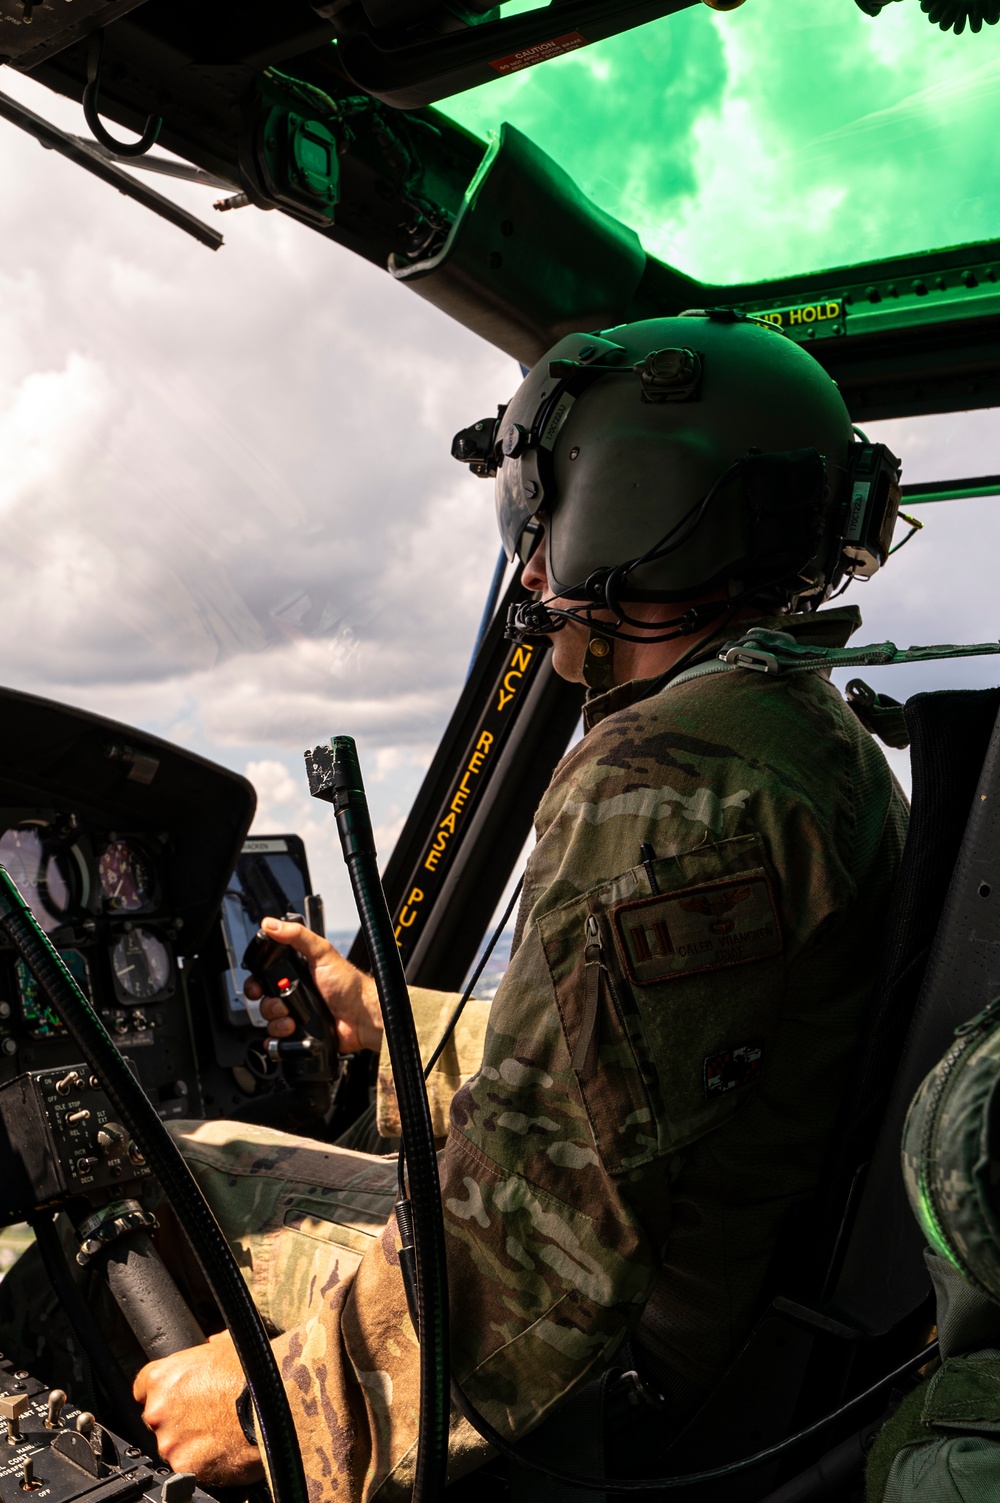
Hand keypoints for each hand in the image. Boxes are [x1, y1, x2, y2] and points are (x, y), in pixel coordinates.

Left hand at [133, 1331, 263, 1484]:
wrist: (274, 1401)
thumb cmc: (252, 1370)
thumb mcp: (226, 1344)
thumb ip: (207, 1350)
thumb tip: (210, 1345)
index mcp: (162, 1376)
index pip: (143, 1388)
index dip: (163, 1392)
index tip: (177, 1397)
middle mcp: (158, 1409)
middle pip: (158, 1419)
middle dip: (177, 1420)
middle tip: (206, 1416)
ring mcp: (169, 1441)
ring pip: (173, 1445)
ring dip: (190, 1443)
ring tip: (220, 1433)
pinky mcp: (185, 1467)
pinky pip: (189, 1467)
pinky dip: (203, 1462)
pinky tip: (223, 1449)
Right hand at [248, 917, 382, 1053]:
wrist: (362, 1017)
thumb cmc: (348, 984)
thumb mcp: (322, 953)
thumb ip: (298, 936)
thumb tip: (272, 924)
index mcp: (296, 974)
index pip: (266, 977)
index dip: (256, 981)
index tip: (256, 985)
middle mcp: (294, 995)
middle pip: (264, 1000)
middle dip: (266, 1003)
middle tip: (279, 1003)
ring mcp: (297, 1015)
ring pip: (269, 1021)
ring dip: (276, 1020)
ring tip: (292, 1018)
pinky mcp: (299, 1035)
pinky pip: (277, 1040)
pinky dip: (277, 1038)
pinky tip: (290, 1031)